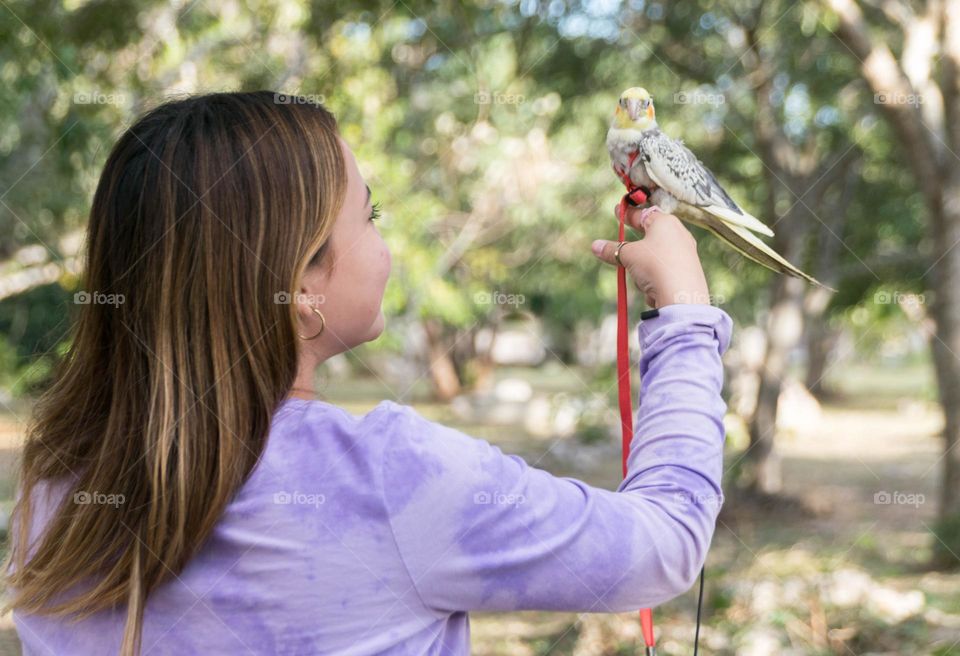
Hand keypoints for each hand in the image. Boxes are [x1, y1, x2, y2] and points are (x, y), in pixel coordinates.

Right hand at [591, 205, 709, 308]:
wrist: (680, 295)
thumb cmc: (654, 265)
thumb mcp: (628, 255)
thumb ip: (611, 249)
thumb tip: (595, 246)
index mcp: (665, 222)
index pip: (643, 213)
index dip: (628, 213)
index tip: (618, 210)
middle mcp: (678, 234)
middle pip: (651, 234)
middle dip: (635, 244)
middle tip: (623, 243)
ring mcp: (685, 252)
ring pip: (655, 255)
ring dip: (643, 265)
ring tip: (640, 278)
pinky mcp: (687, 270)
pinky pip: (663, 270)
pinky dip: (655, 277)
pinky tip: (652, 289)